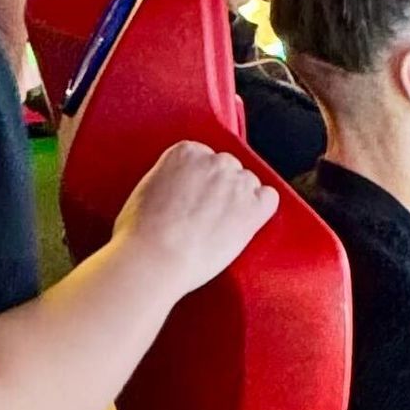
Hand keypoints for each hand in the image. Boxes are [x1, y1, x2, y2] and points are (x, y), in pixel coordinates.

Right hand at [113, 141, 278, 295]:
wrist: (153, 257)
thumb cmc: (139, 233)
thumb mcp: (146, 190)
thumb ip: (168, 179)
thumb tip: (176, 189)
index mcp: (184, 152)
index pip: (204, 157)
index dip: (200, 181)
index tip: (194, 198)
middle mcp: (214, 160)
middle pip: (228, 168)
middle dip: (221, 189)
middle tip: (207, 215)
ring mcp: (236, 183)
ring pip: (249, 183)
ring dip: (240, 201)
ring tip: (222, 226)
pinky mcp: (252, 208)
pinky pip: (270, 199)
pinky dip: (261, 210)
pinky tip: (246, 224)